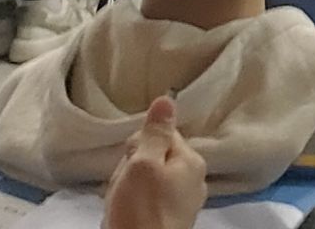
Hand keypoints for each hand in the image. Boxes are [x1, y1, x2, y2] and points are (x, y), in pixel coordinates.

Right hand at [104, 97, 205, 228]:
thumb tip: (167, 98)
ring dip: (127, 191)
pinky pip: (146, 203)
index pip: (162, 135)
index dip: (138, 146)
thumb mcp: (143, 165)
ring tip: (120, 205)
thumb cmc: (141, 211)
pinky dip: (131, 208)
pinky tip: (124, 218)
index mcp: (192, 161)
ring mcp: (183, 203)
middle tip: (123, 187)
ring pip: (146, 183)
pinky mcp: (170, 221)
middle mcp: (194, 180)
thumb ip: (154, 134)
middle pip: (153, 159)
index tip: (128, 160)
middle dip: (131, 170)